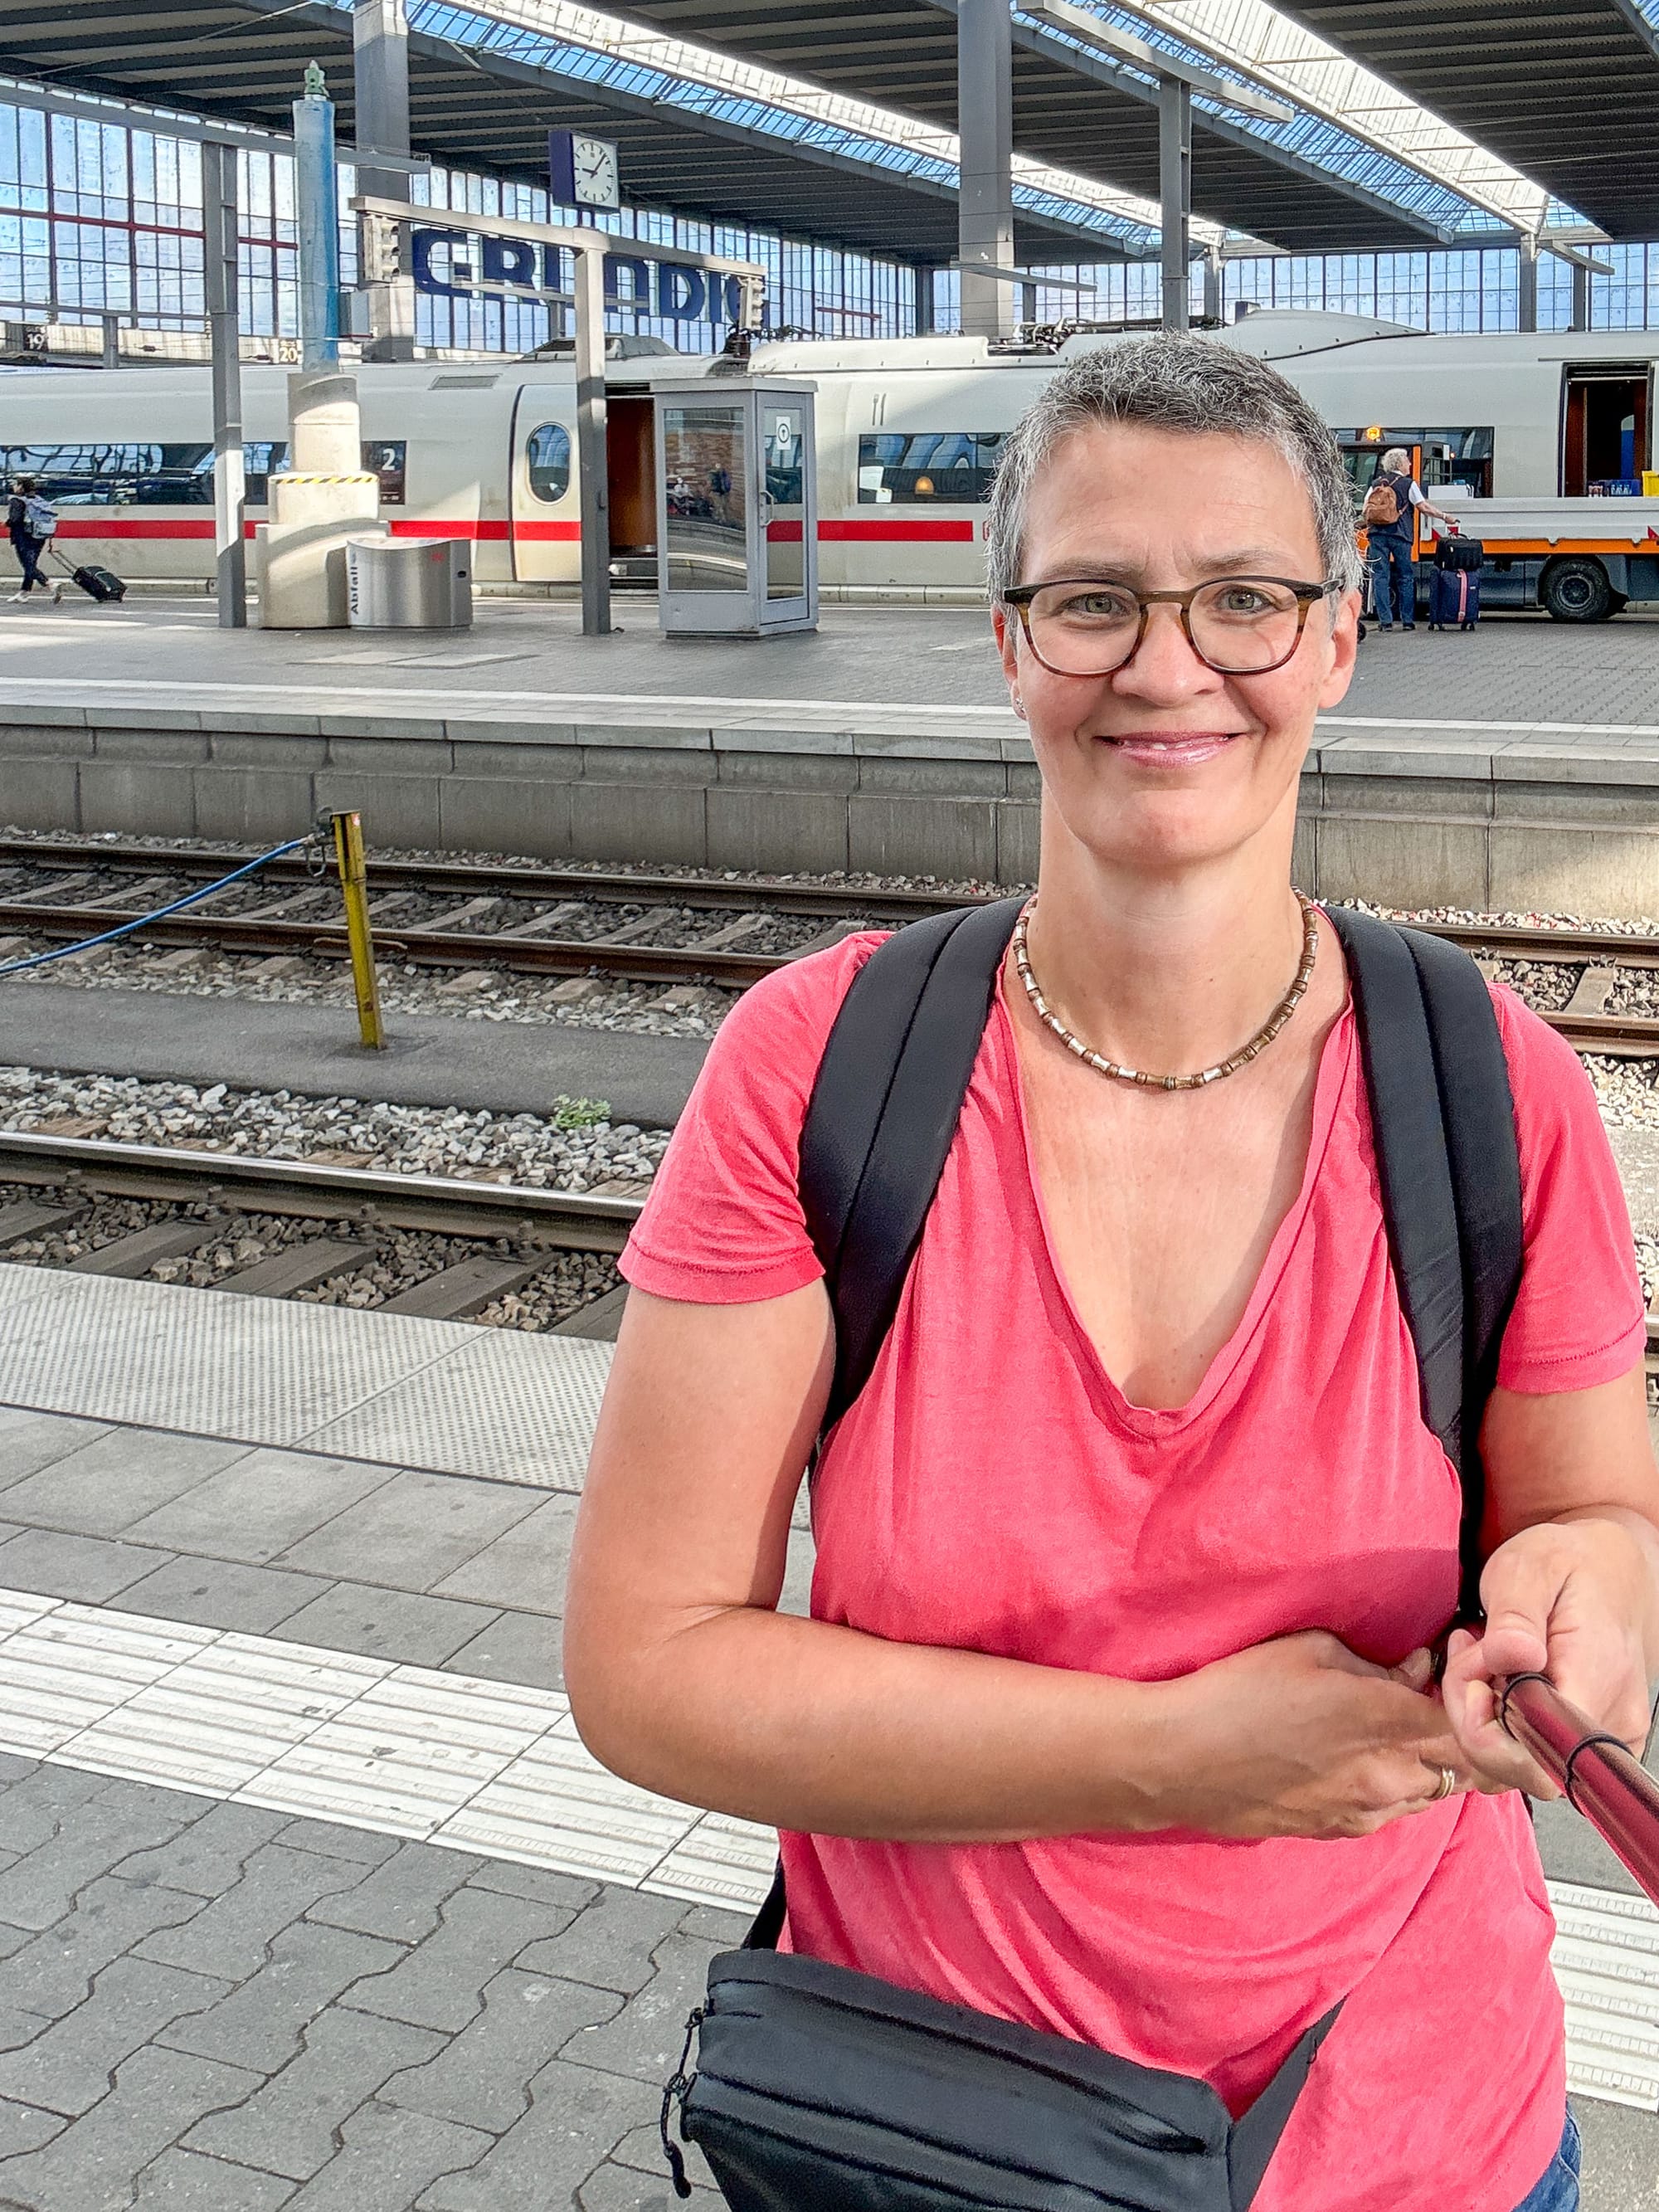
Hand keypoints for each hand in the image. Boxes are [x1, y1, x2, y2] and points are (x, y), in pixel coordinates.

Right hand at [1154, 1630, 1476, 1840]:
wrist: (1179, 1761)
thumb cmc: (1237, 1692)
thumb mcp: (1307, 1649)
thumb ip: (1375, 1663)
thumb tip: (1416, 1670)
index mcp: (1385, 1722)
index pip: (1475, 1729)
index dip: (1481, 1705)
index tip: (1460, 1679)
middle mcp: (1388, 1777)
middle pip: (1466, 1770)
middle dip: (1463, 1737)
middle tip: (1436, 1704)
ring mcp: (1366, 1811)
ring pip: (1432, 1793)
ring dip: (1429, 1764)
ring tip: (1393, 1731)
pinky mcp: (1339, 1831)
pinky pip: (1392, 1811)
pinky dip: (1394, 1786)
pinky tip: (1357, 1759)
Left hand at [1441, 1518, 1653, 1797]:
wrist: (1608, 1569)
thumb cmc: (1567, 1564)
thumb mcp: (1528, 1568)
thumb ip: (1515, 1616)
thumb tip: (1510, 1658)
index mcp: (1597, 1677)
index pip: (1539, 1752)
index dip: (1487, 1731)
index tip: (1469, 1677)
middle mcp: (1611, 1720)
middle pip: (1523, 1762)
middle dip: (1474, 1715)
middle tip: (1468, 1653)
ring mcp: (1606, 1735)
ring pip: (1522, 1760)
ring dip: (1484, 1714)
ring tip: (1482, 1654)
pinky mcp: (1592, 1738)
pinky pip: (1534, 1752)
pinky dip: (1502, 1720)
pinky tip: (1496, 1675)